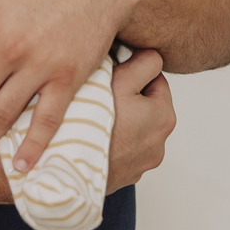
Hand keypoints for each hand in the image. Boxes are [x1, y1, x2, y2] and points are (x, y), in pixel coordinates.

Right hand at [106, 50, 174, 190]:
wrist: (65, 170)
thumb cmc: (92, 124)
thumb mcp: (120, 80)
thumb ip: (143, 63)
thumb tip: (150, 53)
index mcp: (164, 117)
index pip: (155, 78)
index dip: (132, 70)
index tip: (113, 75)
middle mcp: (159, 144)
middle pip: (145, 105)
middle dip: (127, 97)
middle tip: (100, 94)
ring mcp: (142, 164)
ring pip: (133, 127)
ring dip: (120, 120)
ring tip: (94, 116)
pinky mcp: (125, 176)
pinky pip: (121, 149)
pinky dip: (112, 141)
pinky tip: (93, 136)